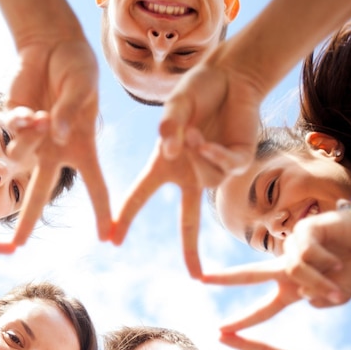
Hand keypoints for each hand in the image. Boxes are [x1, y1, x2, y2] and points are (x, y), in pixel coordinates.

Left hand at [3, 20, 110, 244]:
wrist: (52, 45)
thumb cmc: (77, 69)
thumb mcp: (83, 87)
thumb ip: (71, 112)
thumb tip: (56, 134)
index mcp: (82, 149)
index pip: (95, 186)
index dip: (102, 213)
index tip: (107, 239)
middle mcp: (55, 151)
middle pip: (39, 192)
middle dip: (28, 220)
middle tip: (17, 246)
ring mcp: (31, 139)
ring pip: (21, 158)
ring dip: (29, 142)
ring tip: (40, 116)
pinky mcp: (13, 122)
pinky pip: (12, 133)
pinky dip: (20, 124)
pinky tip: (29, 110)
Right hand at [111, 47, 264, 278]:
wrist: (232, 74)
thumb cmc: (198, 89)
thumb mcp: (176, 104)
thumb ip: (170, 124)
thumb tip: (169, 150)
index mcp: (165, 165)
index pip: (140, 196)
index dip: (124, 219)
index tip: (111, 240)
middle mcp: (189, 174)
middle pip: (189, 220)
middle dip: (191, 249)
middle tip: (195, 276)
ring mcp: (215, 171)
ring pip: (206, 177)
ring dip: (197, 155)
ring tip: (193, 129)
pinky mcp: (239, 161)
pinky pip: (227, 169)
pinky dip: (214, 157)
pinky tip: (205, 141)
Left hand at [202, 210, 350, 330]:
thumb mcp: (338, 296)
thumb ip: (321, 300)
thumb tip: (302, 293)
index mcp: (290, 288)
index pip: (264, 309)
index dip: (244, 321)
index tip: (220, 331)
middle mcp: (285, 268)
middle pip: (249, 274)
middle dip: (225, 278)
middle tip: (201, 279)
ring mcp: (292, 249)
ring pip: (295, 269)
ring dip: (320, 280)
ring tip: (338, 278)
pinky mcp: (303, 231)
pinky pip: (309, 254)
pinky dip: (328, 261)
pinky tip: (338, 258)